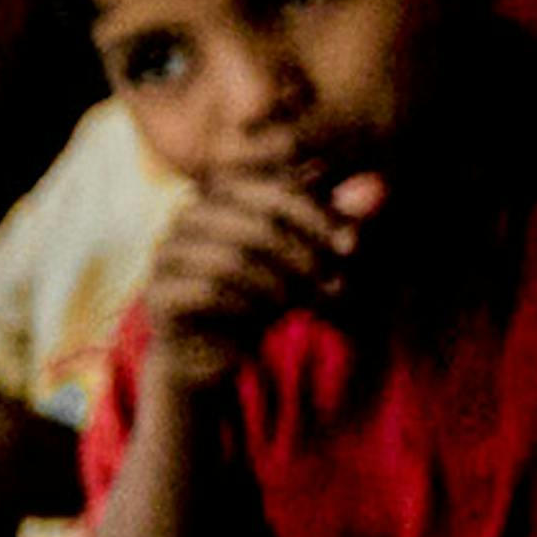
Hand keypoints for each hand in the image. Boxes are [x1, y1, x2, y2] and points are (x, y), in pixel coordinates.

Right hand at [139, 166, 377, 389]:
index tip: (352, 247)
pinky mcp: (158, 294)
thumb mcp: (310, 253)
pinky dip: (247, 306)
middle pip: (256, 224)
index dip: (318, 216)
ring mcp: (166, 253)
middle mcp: (187, 215)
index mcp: (222, 191)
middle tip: (332, 284)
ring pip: (232, 260)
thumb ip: (340, 220)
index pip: (275, 190)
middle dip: (303, 256)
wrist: (214, 346)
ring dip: (278, 285)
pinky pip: (209, 293)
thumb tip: (378, 189)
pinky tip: (266, 318)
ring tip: (300, 304)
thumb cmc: (265, 289)